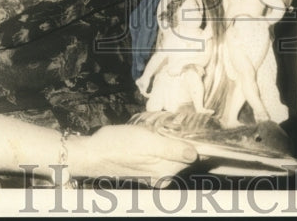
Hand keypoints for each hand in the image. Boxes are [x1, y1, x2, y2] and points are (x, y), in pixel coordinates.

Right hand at [67, 124, 195, 184]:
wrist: (92, 153)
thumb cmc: (118, 146)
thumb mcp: (147, 142)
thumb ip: (172, 149)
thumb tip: (195, 154)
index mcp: (167, 170)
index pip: (193, 156)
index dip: (201, 141)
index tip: (204, 127)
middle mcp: (163, 175)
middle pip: (185, 154)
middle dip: (187, 139)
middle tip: (183, 121)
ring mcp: (154, 173)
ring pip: (174, 153)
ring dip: (175, 140)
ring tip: (167, 126)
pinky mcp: (146, 168)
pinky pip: (163, 154)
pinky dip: (164, 143)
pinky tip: (156, 133)